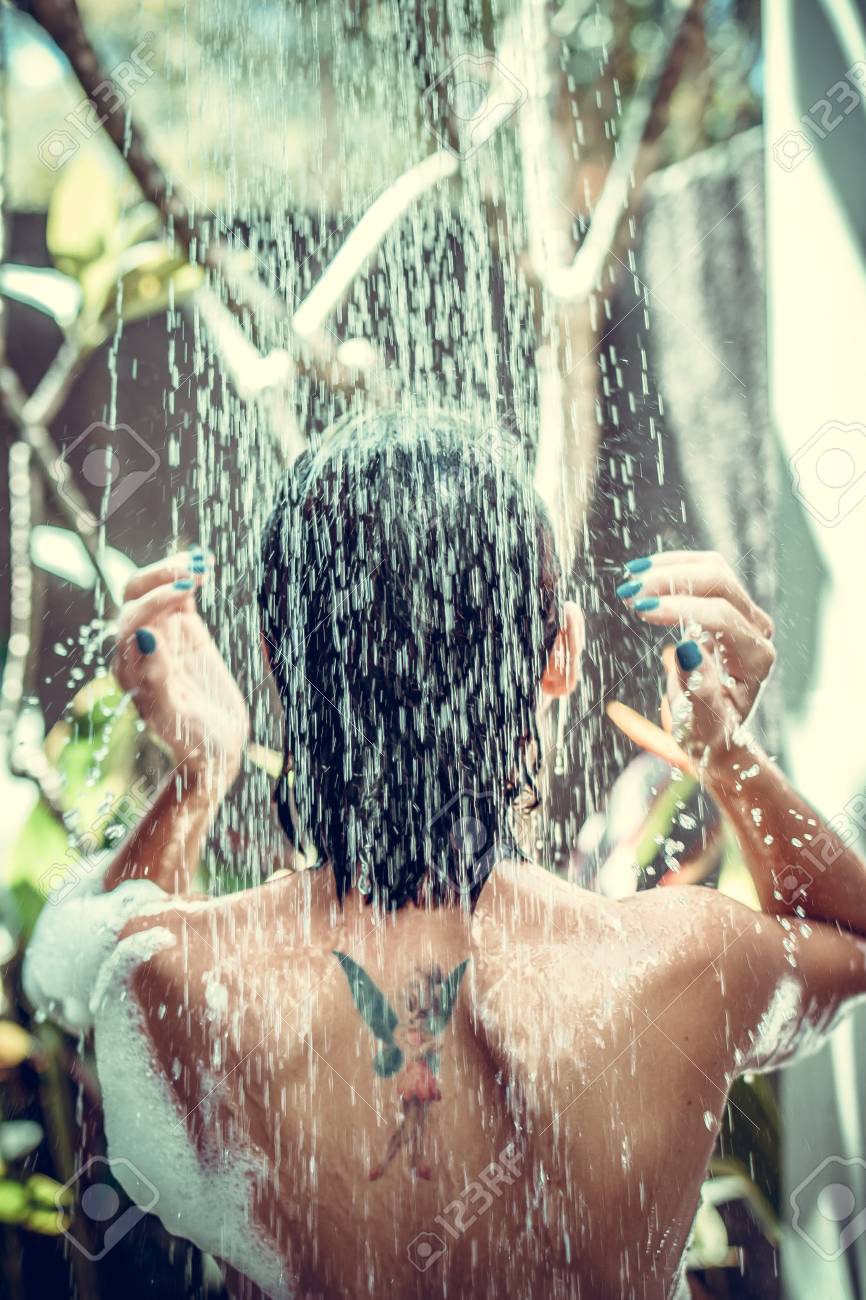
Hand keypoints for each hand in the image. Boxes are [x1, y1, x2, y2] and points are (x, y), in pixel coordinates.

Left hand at [113, 550, 249, 792]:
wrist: (217, 752)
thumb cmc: (193, 743)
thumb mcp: (175, 718)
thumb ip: (157, 678)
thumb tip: (145, 634)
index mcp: (128, 669)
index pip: (131, 619)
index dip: (156, 600)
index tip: (189, 591)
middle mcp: (138, 649)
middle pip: (135, 595)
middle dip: (161, 578)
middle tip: (194, 571)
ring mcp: (162, 636)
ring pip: (154, 589)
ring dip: (173, 570)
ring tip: (202, 562)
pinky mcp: (184, 633)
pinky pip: (179, 597)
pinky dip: (189, 576)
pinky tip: (207, 565)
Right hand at [617, 550, 774, 768]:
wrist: (715, 729)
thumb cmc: (706, 730)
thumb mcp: (698, 722)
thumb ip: (696, 689)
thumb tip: (686, 648)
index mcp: (756, 659)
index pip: (721, 617)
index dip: (680, 609)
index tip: (640, 610)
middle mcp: (758, 630)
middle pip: (720, 582)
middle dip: (672, 581)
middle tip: (630, 592)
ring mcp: (746, 613)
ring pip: (713, 568)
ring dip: (669, 568)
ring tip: (630, 580)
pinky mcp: (730, 603)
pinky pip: (704, 570)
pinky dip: (672, 566)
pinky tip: (642, 572)